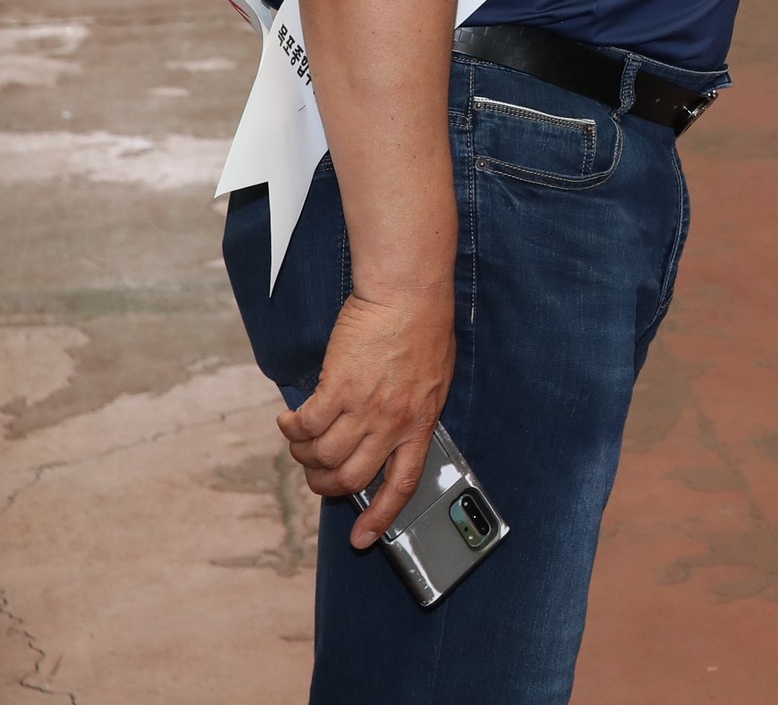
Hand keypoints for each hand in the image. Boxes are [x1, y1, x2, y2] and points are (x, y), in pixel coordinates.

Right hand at [280, 288, 455, 548]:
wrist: (409, 293)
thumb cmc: (424, 329)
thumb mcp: (433, 380)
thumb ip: (411, 411)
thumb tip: (389, 436)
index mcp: (420, 423)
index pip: (402, 483)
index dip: (381, 517)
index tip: (364, 539)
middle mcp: (392, 423)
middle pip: (350, 479)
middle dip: (325, 486)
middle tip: (315, 474)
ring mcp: (364, 407)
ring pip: (322, 457)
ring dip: (303, 457)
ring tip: (300, 440)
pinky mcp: (337, 387)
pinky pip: (305, 426)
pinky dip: (291, 430)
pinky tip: (289, 420)